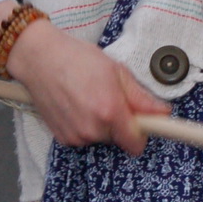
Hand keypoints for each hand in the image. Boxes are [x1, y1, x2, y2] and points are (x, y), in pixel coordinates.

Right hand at [0, 3, 168, 154]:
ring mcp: (76, 136)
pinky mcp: (63, 138)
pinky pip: (85, 137)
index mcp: (110, 111)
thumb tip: (163, 112)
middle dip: (121, 122)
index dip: (144, 133)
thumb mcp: (116, 71)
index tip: (149, 125)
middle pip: (120, 138)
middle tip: (111, 95)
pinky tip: (77, 104)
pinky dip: (86, 125)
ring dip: (103, 123)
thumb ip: (140, 97)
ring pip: (103, 137)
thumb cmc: (76, 58)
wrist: (39, 59)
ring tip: (90, 96)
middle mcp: (93, 128)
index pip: (136, 142)